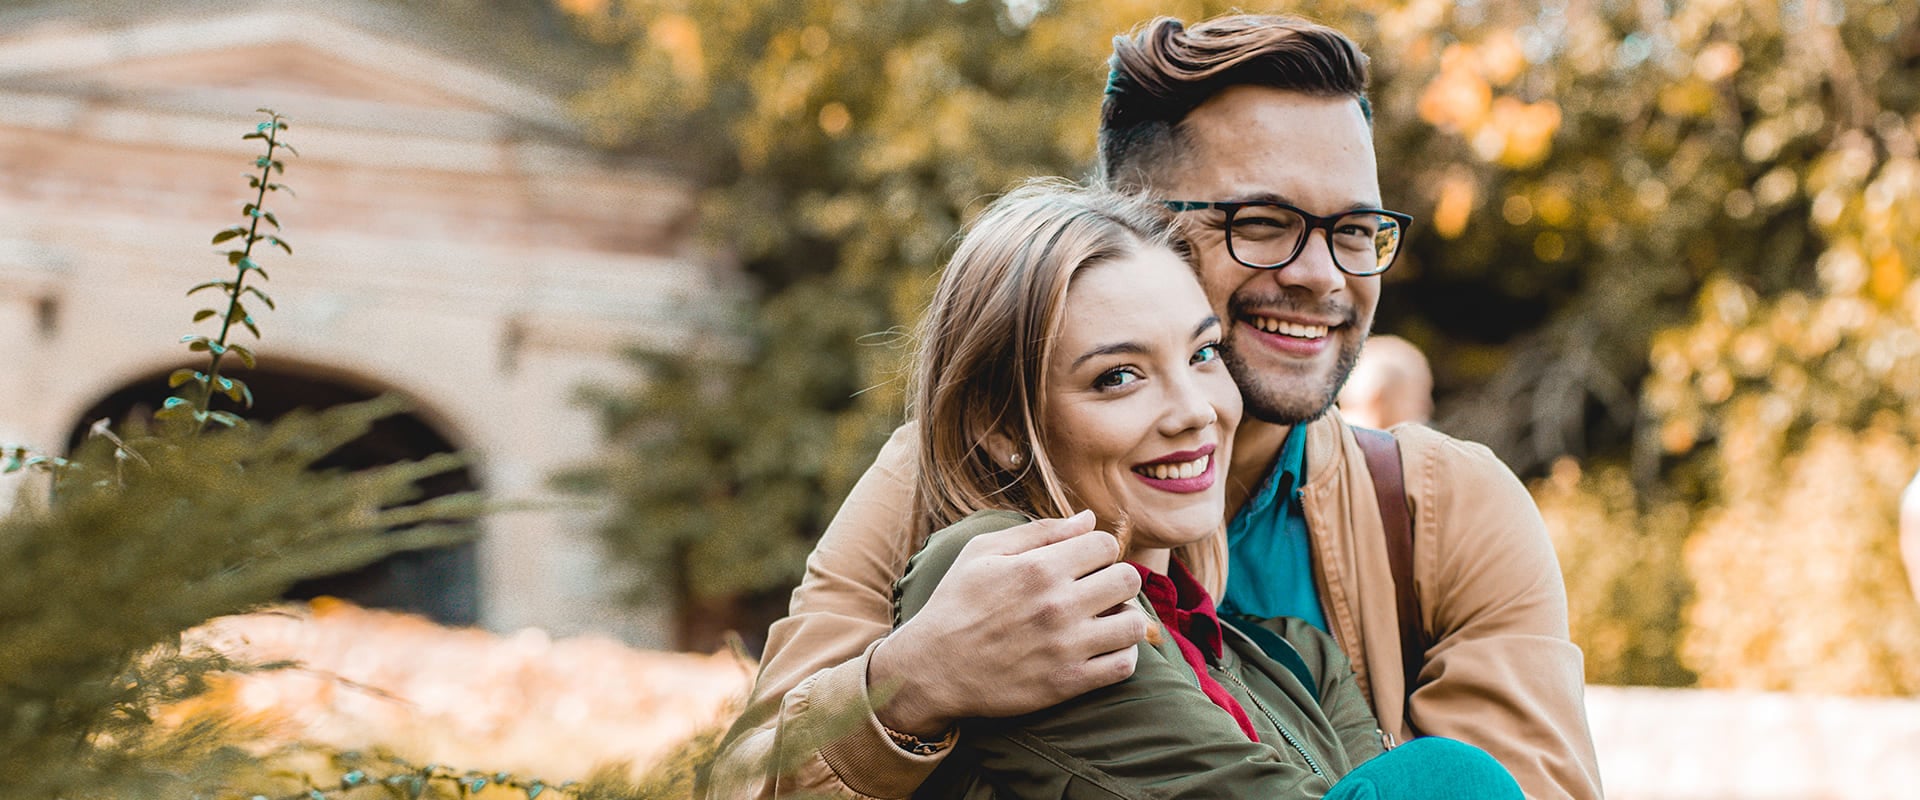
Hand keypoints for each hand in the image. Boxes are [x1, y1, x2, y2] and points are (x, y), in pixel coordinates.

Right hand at [868, 510, 1148, 735]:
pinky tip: (1102, 648)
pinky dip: (1121, 654)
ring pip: (1133, 624)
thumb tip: (1089, 518)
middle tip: (1097, 590)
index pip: (1106, 545)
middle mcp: (1058, 605)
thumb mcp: (983, 552)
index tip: (1085, 562)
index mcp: (1039, 567)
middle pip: (1127, 579)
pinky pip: (1123, 666)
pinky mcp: (1068, 682)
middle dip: (1116, 579)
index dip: (1099, 550)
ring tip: (1105, 620)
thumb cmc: (956, 604)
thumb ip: (1038, 531)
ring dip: (1124, 617)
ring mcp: (1066, 646)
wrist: (933, 669)